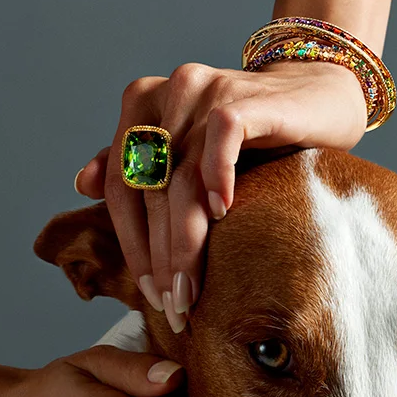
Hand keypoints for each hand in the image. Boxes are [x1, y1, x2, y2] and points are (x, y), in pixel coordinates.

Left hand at [74, 60, 365, 331]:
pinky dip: (217, 177)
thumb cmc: (253, 136)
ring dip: (185, 242)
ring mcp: (204, 90)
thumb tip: (81, 184)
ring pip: (180, 179)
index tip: (149, 295)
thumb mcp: (190, 152)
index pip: (122, 188)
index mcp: (141, 105)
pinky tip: (223, 214)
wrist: (315, 97)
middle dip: (161, 258)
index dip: (132, 246)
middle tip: (174, 307)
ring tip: (192, 290)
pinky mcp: (243, 95)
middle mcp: (167, 94)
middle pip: (150, 191)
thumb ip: (138, 164)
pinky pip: (222, 138)